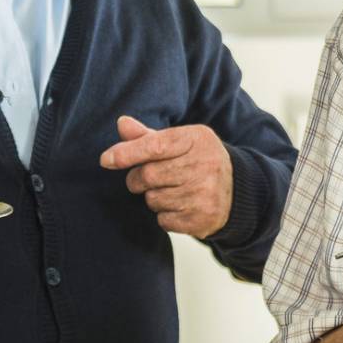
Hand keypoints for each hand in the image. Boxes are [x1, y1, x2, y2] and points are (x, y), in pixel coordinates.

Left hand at [100, 116, 232, 237]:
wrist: (237, 190)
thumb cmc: (198, 161)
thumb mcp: (180, 142)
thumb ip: (149, 136)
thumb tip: (122, 123)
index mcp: (196, 139)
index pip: (155, 146)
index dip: (127, 153)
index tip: (106, 159)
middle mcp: (204, 165)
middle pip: (148, 175)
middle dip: (138, 179)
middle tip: (147, 178)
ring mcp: (205, 193)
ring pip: (153, 200)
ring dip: (153, 198)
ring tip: (172, 191)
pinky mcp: (202, 218)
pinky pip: (163, 220)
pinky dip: (165, 216)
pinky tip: (180, 206)